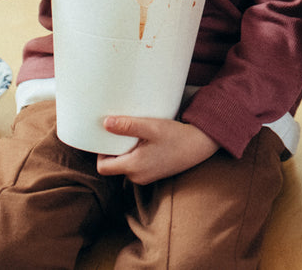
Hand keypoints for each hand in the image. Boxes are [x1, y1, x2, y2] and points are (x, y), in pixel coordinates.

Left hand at [96, 116, 217, 184]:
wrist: (200, 145)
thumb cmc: (177, 136)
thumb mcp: (152, 127)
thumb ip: (128, 126)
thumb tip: (106, 123)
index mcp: (134, 166)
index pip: (103, 167)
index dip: (101, 153)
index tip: (109, 138)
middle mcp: (137, 176)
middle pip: (113, 167)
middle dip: (114, 151)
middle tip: (122, 133)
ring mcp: (146, 177)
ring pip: (125, 166)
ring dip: (126, 153)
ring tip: (136, 136)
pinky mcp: (153, 174)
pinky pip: (136, 167)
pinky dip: (136, 156)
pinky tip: (146, 143)